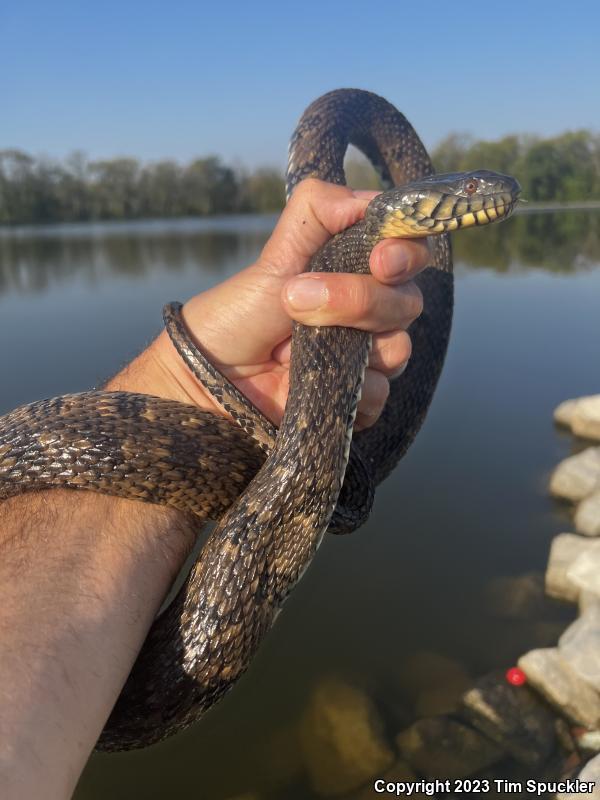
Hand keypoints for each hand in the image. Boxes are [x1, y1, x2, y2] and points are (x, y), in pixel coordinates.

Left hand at [108, 179, 427, 429]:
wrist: (211, 376)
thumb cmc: (240, 312)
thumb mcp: (276, 255)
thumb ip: (317, 213)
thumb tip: (366, 198)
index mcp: (357, 271)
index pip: (409, 252)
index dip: (407, 250)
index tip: (382, 258)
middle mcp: (369, 312)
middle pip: (407, 301)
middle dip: (362, 298)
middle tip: (304, 298)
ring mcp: (364, 358)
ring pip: (398, 349)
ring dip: (351, 344)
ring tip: (296, 347)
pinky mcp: (355, 400)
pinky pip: (378, 393)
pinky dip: (347, 388)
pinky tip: (308, 382)